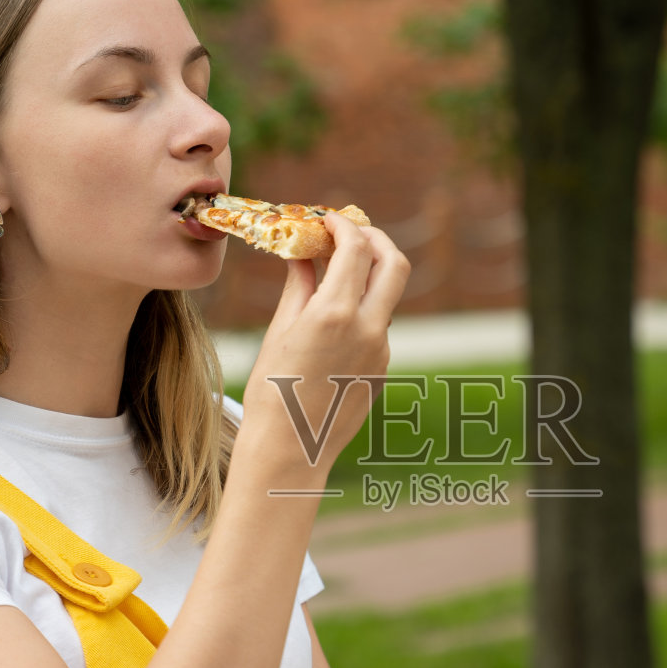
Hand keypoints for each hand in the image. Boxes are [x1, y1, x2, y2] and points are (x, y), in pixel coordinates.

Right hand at [241, 212, 409, 476]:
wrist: (291, 449)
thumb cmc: (273, 391)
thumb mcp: (281, 330)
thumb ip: (300, 284)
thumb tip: (303, 250)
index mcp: (336, 313)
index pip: (356, 247)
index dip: (344, 225)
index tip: (328, 218)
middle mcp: (368, 328)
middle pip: (394, 263)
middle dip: (375, 239)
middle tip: (350, 233)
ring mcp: (381, 350)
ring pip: (386, 296)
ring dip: (368, 275)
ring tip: (334, 273)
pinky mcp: (383, 368)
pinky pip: (379, 325)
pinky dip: (362, 308)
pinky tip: (333, 318)